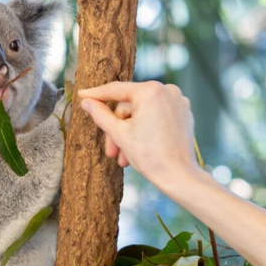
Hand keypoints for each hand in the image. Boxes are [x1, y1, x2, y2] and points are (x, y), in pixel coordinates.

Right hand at [77, 81, 201, 196]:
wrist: (178, 175)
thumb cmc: (150, 156)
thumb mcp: (119, 134)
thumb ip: (101, 115)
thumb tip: (86, 101)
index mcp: (150, 91)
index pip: (116, 90)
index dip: (96, 94)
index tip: (82, 95)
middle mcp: (167, 90)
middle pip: (129, 106)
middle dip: (118, 129)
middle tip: (110, 151)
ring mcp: (177, 100)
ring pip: (142, 113)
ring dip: (130, 133)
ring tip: (124, 157)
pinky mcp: (183, 112)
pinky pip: (156, 115)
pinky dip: (145, 129)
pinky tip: (140, 147)